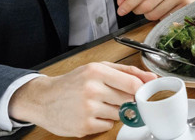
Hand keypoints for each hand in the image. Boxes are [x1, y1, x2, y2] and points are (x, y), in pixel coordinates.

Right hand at [8, 62, 156, 136]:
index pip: (132, 83)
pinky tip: (92, 113)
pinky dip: (104, 121)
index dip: (141, 89)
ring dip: (115, 110)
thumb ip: (127, 72)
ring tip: (100, 103)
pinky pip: (108, 125)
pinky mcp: (84, 126)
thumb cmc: (73, 82)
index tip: (142, 91)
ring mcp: (87, 109)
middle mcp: (92, 90)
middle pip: (128, 99)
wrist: (43, 99)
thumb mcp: (98, 68)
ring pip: (120, 113)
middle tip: (113, 96)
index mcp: (96, 72)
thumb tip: (151, 78)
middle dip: (126, 99)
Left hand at [115, 0, 194, 20]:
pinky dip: (160, 17)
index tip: (121, 10)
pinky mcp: (188, 5)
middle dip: (137, 10)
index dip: (129, 3)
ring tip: (153, 5)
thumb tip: (120, 1)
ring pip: (155, 15)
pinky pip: (165, 19)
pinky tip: (163, 8)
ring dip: (148, 14)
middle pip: (147, 5)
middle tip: (138, 6)